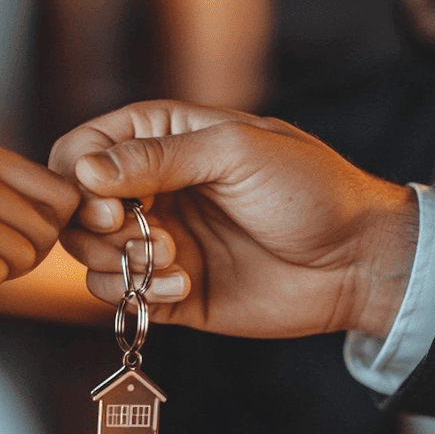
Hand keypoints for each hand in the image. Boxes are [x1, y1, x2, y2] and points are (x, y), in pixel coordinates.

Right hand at [49, 100, 417, 338]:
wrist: (358, 261)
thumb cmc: (310, 190)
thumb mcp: (236, 153)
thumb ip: (158, 158)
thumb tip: (86, 170)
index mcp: (164, 139)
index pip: (83, 150)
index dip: (77, 176)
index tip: (104, 200)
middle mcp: (154, 189)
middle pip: (76, 207)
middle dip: (93, 224)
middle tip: (133, 230)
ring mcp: (160, 240)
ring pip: (90, 254)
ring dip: (117, 259)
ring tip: (170, 258)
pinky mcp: (171, 290)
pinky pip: (121, 295)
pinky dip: (138, 293)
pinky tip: (184, 284)